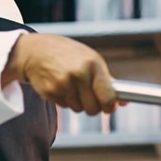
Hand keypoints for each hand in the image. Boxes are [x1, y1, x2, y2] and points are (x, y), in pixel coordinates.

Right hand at [2, 33, 118, 114]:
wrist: (35, 51)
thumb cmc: (67, 54)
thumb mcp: (89, 59)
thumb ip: (107, 80)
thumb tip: (124, 101)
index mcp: (92, 64)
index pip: (108, 97)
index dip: (110, 106)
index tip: (110, 107)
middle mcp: (79, 74)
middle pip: (93, 108)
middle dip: (93, 106)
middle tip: (88, 96)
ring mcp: (63, 83)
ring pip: (79, 109)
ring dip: (77, 102)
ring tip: (71, 86)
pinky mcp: (51, 92)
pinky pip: (65, 106)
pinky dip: (65, 100)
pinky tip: (60, 86)